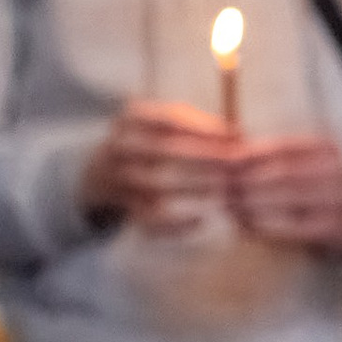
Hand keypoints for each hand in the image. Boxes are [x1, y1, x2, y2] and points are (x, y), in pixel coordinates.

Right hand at [82, 99, 241, 227]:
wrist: (103, 171)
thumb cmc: (152, 141)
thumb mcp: (168, 123)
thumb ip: (202, 126)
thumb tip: (239, 136)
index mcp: (132, 118)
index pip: (170, 120)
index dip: (206, 129)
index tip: (235, 137)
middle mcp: (120, 146)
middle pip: (165, 151)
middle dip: (206, 158)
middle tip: (236, 166)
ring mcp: (118, 178)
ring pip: (158, 185)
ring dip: (195, 188)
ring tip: (225, 190)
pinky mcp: (124, 207)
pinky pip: (150, 219)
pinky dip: (177, 223)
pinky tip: (202, 220)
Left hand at [230, 133, 341, 255]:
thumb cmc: (332, 196)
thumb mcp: (317, 168)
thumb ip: (287, 161)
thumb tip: (240, 156)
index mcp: (330, 151)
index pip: (284, 148)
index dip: (253, 154)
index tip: (228, 161)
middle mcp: (338, 172)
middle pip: (282, 173)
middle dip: (247, 181)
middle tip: (221, 188)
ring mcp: (339, 201)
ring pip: (285, 199)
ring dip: (251, 204)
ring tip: (228, 207)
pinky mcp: (336, 229)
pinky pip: (292, 228)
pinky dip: (265, 228)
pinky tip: (245, 228)